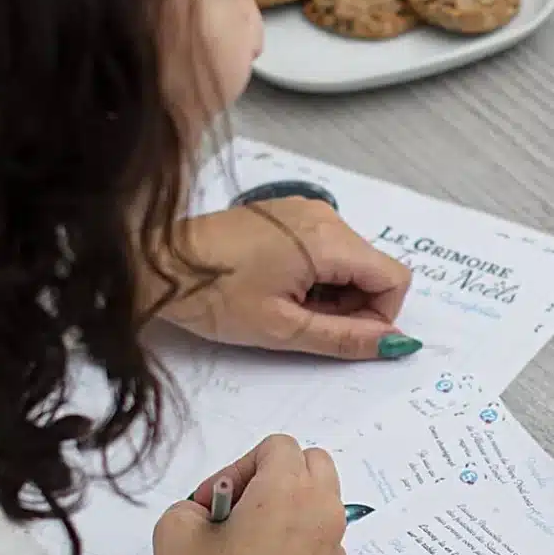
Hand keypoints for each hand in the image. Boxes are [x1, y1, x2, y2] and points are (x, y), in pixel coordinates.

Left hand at [153, 199, 415, 359]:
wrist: (156, 265)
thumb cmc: (213, 297)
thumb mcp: (283, 329)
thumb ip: (347, 338)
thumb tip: (396, 344)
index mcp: (329, 239)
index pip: (394, 279)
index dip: (379, 316)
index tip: (341, 335)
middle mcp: (325, 215)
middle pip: (373, 267)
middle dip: (353, 305)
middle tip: (304, 325)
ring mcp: (305, 210)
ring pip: (350, 259)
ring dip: (333, 292)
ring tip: (285, 305)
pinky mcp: (287, 213)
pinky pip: (325, 247)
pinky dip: (315, 275)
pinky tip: (277, 287)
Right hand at [153, 434, 346, 554]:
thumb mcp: (174, 535)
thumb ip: (189, 503)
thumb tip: (208, 511)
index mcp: (289, 490)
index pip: (276, 446)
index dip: (238, 467)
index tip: (214, 502)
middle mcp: (322, 511)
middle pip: (310, 463)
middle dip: (272, 476)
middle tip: (237, 509)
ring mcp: (335, 544)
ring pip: (320, 499)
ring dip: (287, 504)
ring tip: (249, 539)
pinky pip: (321, 535)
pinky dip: (297, 536)